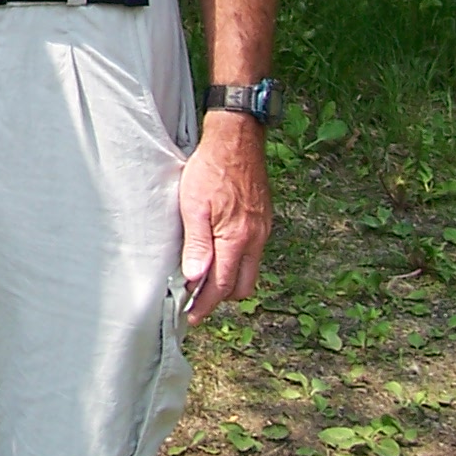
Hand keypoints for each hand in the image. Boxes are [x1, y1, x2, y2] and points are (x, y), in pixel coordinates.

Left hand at [179, 114, 272, 323]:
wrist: (238, 139)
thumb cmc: (211, 168)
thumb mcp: (193, 206)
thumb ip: (197, 244)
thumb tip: (195, 278)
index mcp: (237, 239)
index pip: (222, 286)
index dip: (206, 304)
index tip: (192, 315)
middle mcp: (255, 239)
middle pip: (242, 286)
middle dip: (220, 299)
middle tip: (197, 300)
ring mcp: (262, 230)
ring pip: (250, 271)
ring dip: (230, 281)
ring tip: (206, 279)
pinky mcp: (264, 220)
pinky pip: (254, 254)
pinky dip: (238, 263)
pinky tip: (221, 255)